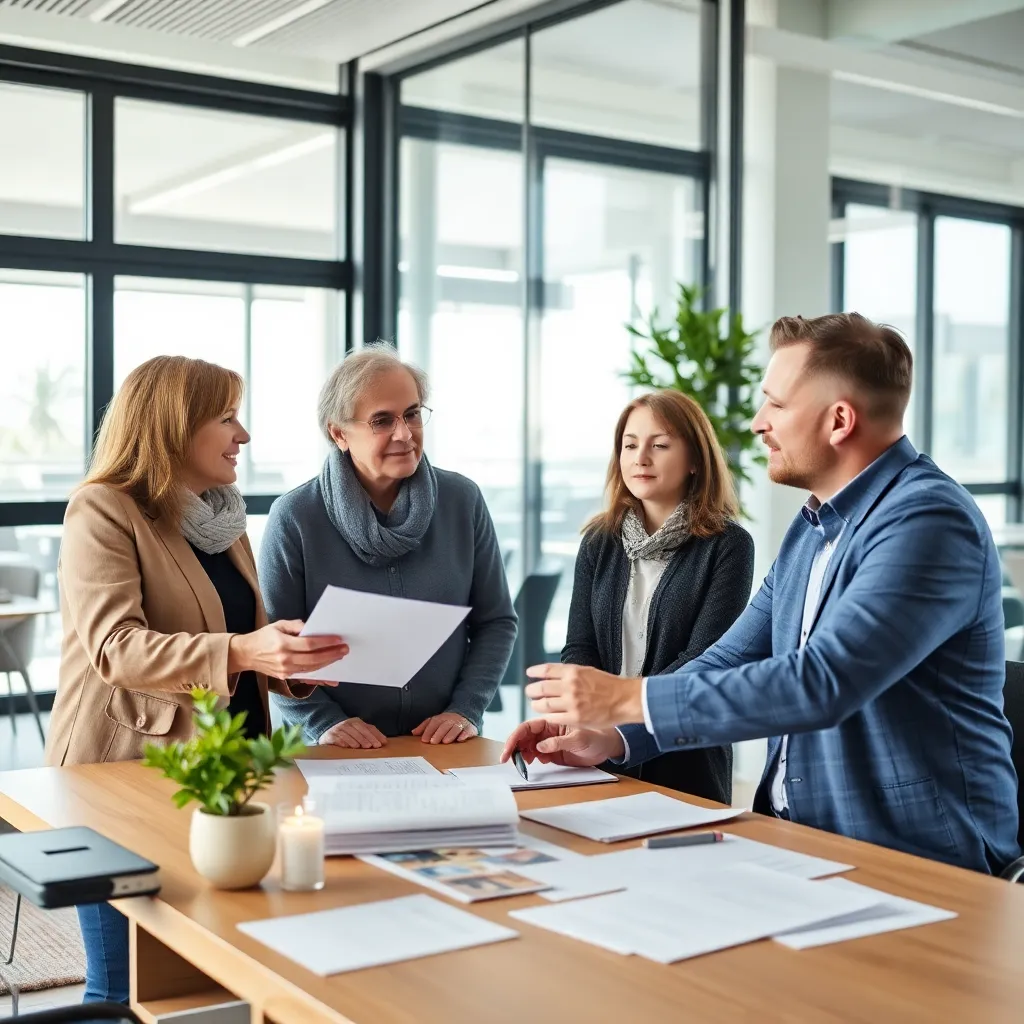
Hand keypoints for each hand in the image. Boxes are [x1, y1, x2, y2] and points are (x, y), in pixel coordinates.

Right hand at [228, 620, 347, 680]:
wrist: (246, 654)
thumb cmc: (263, 637)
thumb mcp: (278, 625)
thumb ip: (296, 626)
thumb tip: (312, 628)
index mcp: (282, 644)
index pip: (309, 644)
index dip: (325, 642)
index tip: (338, 639)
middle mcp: (284, 659)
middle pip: (313, 658)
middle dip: (331, 654)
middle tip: (345, 650)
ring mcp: (285, 670)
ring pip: (312, 668)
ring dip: (328, 663)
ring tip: (340, 657)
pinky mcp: (286, 676)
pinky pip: (306, 675)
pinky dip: (319, 676)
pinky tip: (330, 677)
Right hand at [318, 718, 387, 748]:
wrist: (327, 727)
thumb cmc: (347, 731)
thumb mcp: (358, 730)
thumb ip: (370, 733)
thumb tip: (384, 741)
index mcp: (356, 722)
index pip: (367, 728)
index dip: (375, 735)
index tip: (381, 743)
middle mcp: (348, 724)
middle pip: (359, 730)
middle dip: (366, 738)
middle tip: (372, 746)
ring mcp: (339, 729)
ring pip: (348, 733)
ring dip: (354, 740)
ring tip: (360, 746)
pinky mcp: (330, 735)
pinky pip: (336, 738)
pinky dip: (342, 741)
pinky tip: (346, 746)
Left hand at [411, 713, 476, 743]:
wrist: (465, 714)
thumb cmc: (447, 721)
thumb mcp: (435, 721)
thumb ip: (424, 727)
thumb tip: (413, 733)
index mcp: (441, 718)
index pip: (434, 723)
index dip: (428, 731)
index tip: (424, 739)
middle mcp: (451, 720)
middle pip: (444, 726)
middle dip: (438, 733)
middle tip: (433, 742)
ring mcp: (460, 723)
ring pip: (455, 728)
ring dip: (450, 734)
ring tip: (445, 741)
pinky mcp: (470, 728)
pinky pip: (468, 730)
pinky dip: (464, 734)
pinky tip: (461, 739)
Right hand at [499, 719, 623, 765]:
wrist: (608, 746)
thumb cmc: (597, 736)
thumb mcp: (579, 738)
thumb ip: (559, 742)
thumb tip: (540, 747)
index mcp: (552, 721)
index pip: (528, 727)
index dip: (515, 737)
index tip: (508, 749)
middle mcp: (548, 730)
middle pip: (524, 736)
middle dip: (513, 746)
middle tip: (507, 759)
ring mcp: (549, 741)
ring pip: (528, 746)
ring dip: (522, 753)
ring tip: (524, 761)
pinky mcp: (553, 752)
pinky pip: (536, 755)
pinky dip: (531, 759)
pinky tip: (535, 762)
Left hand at [524, 664, 643, 728]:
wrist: (624, 699)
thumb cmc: (609, 685)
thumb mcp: (588, 671)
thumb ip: (570, 673)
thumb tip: (553, 675)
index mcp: (573, 672)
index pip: (546, 670)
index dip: (535, 672)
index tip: (529, 673)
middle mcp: (570, 686)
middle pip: (541, 688)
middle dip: (531, 690)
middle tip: (530, 692)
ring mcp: (572, 703)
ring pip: (543, 704)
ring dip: (536, 704)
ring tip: (536, 705)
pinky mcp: (575, 718)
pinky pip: (553, 718)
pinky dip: (547, 716)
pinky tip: (547, 715)